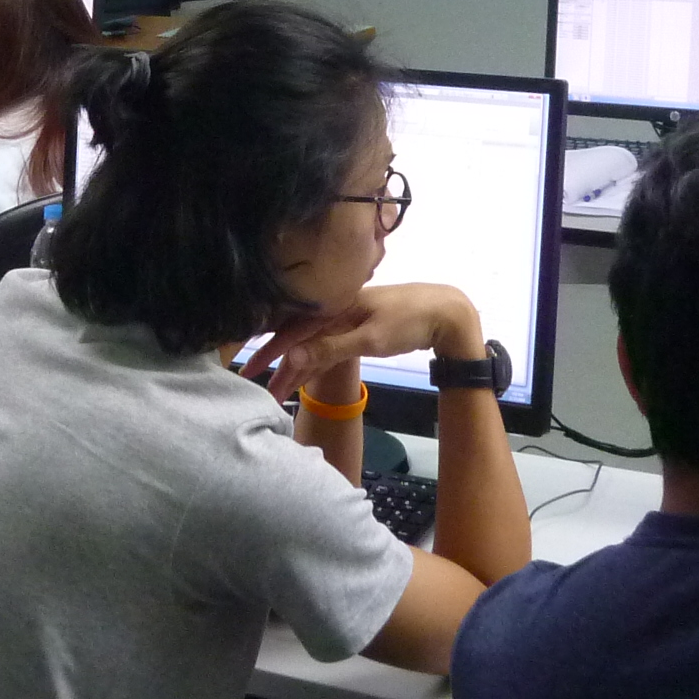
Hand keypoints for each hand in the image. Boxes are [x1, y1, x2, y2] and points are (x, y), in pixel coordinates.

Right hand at [243, 283, 482, 401]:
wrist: (448, 312)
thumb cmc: (411, 321)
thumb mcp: (370, 338)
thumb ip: (330, 349)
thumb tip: (292, 358)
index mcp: (335, 307)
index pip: (293, 333)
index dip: (271, 354)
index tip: (250, 374)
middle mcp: (337, 311)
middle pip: (301, 342)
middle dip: (280, 366)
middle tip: (262, 390)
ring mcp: (349, 321)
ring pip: (315, 347)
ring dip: (298, 369)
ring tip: (279, 391)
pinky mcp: (360, 330)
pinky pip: (330, 348)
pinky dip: (317, 363)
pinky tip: (305, 374)